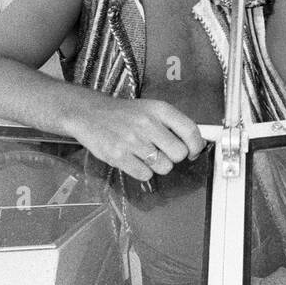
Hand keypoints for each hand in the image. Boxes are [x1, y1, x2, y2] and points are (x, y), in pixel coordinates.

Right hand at [68, 97, 206, 180]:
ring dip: (157, 165)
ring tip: (144, 154)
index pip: (190, 130)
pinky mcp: (119, 156)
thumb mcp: (151, 109)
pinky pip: (145, 175)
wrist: (90, 114)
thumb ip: (173, 124)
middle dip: (173, 157)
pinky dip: (142, 172)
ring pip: (164, 167)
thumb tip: (196, 144)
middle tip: (161, 152)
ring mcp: (132, 141)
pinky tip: (134, 160)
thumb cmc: (125, 114)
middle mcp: (148, 123)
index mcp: (159, 109)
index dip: (196, 146)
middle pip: (179, 154)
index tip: (193, 152)